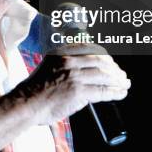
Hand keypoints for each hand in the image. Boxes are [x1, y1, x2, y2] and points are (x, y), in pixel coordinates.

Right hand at [12, 44, 130, 124]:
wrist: (26, 104)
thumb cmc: (35, 90)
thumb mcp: (48, 67)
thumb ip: (63, 64)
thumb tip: (84, 70)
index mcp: (61, 53)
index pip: (90, 48)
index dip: (104, 55)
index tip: (111, 62)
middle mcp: (68, 61)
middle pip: (100, 61)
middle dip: (114, 68)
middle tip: (121, 75)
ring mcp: (74, 76)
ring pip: (104, 75)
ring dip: (118, 80)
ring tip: (124, 84)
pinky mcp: (78, 91)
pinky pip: (103, 90)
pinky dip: (115, 92)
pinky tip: (121, 93)